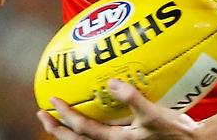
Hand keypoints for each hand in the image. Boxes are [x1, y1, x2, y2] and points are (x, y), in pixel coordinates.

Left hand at [37, 79, 201, 138]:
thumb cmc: (175, 131)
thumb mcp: (154, 114)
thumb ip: (132, 99)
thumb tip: (111, 83)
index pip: (84, 129)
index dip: (65, 116)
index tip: (51, 101)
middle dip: (57, 129)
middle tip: (41, 115)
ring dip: (68, 131)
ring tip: (55, 120)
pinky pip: (99, 137)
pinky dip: (86, 130)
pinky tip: (86, 118)